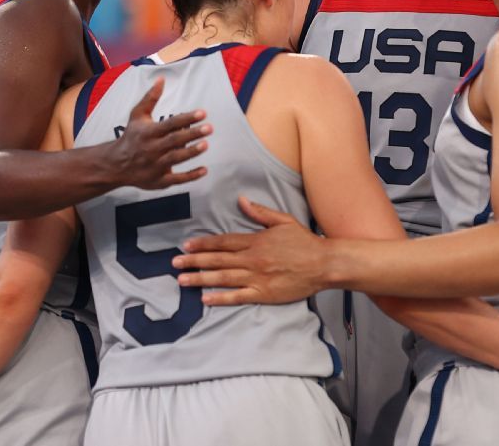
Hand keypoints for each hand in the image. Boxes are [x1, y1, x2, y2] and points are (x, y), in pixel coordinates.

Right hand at [102, 79, 212, 189]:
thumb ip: (150, 98)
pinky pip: (176, 179)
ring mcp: (155, 165)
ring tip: (205, 144)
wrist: (116, 164)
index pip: (170, 123)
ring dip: (191, 152)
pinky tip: (204, 170)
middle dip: (192, 134)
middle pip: (174, 140)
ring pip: (175, 158)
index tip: (202, 113)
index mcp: (148, 132)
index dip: (186, 118)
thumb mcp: (137, 116)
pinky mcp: (159, 180)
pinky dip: (190, 176)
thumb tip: (162, 79)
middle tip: (209, 128)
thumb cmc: (131, 136)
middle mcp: (152, 149)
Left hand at [173, 197, 327, 304]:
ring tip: (182, 280)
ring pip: (223, 278)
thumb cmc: (305, 242)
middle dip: (194, 261)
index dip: (203, 243)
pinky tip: (205, 298)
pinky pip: (238, 296)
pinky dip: (221, 297)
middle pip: (217, 260)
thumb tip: (241, 200)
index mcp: (256, 241)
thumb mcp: (283, 221)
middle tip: (175, 263)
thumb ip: (260, 212)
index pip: (223, 242)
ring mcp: (257, 277)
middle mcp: (252, 259)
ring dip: (200, 279)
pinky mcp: (264, 293)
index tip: (186, 245)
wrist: (324, 264)